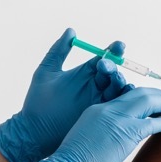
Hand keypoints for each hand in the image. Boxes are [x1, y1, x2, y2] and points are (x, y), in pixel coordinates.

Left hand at [0, 28, 128, 161]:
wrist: (34, 130)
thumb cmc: (37, 102)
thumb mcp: (46, 72)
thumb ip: (58, 51)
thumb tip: (71, 31)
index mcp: (83, 73)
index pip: (103, 58)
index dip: (112, 51)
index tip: (118, 46)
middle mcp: (94, 85)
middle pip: (112, 72)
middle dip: (114, 67)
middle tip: (105, 66)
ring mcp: (98, 101)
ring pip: (117, 88)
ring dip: (120, 82)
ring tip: (117, 80)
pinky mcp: (100, 115)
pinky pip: (116, 106)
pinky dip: (125, 100)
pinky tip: (126, 95)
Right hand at [37, 87, 160, 161]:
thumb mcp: (87, 140)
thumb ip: (101, 134)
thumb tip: (113, 142)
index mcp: (98, 109)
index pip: (127, 95)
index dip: (146, 97)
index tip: (157, 103)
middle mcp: (108, 109)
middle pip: (141, 93)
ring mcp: (117, 119)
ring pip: (150, 102)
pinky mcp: (126, 133)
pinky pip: (153, 122)